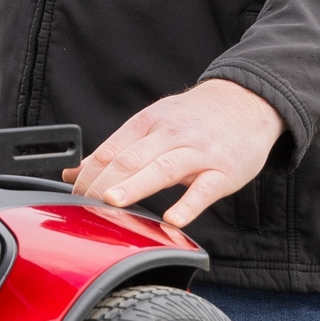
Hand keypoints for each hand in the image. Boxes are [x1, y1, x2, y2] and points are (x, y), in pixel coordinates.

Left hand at [66, 79, 284, 229]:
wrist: (247, 100)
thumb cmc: (195, 118)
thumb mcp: (154, 124)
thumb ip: (116, 151)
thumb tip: (73, 173)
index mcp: (149, 123)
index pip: (111, 149)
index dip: (89, 174)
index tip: (73, 196)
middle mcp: (171, 134)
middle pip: (131, 159)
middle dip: (104, 182)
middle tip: (83, 205)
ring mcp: (199, 152)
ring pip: (163, 168)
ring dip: (136, 185)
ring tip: (113, 202)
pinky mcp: (224, 170)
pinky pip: (205, 189)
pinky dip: (188, 204)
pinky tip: (173, 219)